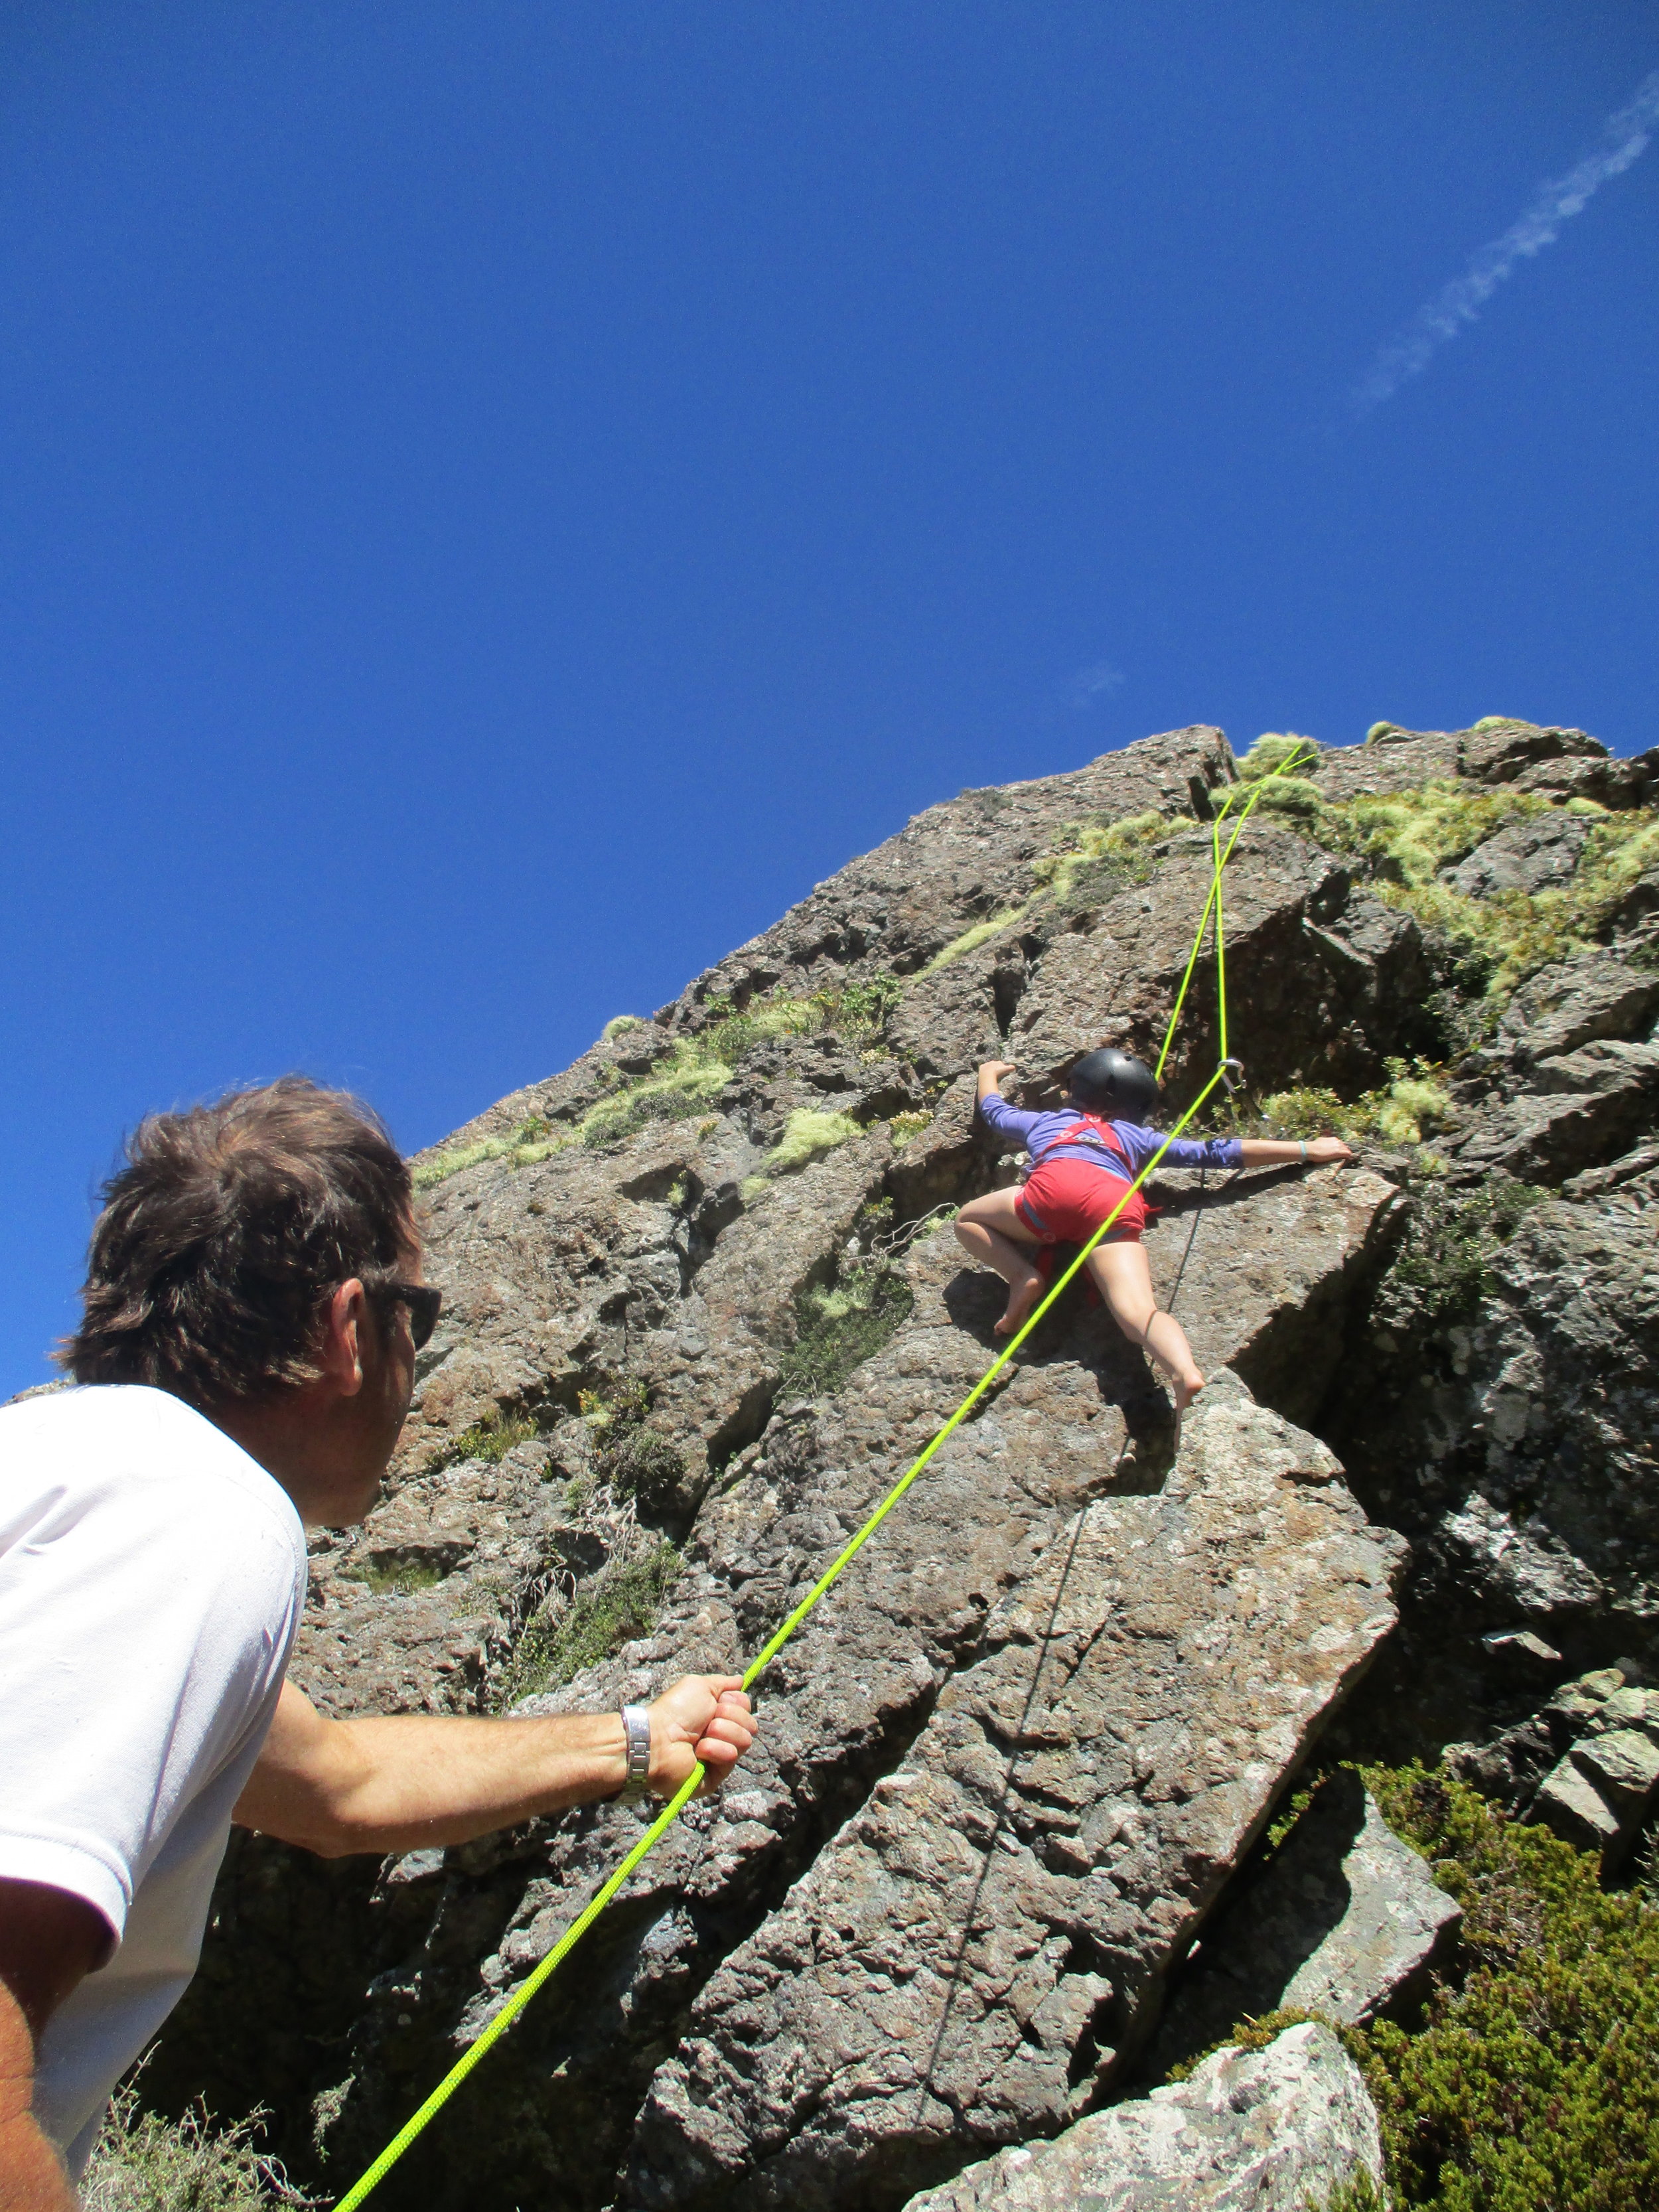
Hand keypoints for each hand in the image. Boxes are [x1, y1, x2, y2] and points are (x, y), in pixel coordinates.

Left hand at [647, 1676, 757, 1797]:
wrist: (658, 1738)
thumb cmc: (675, 1711)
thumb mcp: (700, 1686)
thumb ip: (723, 1683)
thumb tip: (741, 1680)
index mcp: (718, 1716)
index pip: (746, 1709)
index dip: (736, 1703)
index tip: (719, 1701)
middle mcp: (721, 1736)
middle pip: (750, 1724)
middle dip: (730, 1717)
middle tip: (708, 1720)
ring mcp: (719, 1757)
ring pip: (744, 1740)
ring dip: (721, 1732)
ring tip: (700, 1737)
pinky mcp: (716, 1776)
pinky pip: (731, 1757)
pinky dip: (715, 1749)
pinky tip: (699, 1751)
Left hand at [979, 1060, 1015, 1083]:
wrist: (988, 1074)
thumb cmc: (998, 1073)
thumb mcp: (1006, 1070)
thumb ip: (1011, 1068)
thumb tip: (1014, 1067)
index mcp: (999, 1062)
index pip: (1001, 1065)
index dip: (1002, 1069)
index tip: (1001, 1073)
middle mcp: (992, 1062)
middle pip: (995, 1065)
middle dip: (996, 1068)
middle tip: (996, 1074)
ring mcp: (986, 1064)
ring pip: (989, 1067)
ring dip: (990, 1070)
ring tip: (991, 1076)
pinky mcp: (981, 1067)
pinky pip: (983, 1069)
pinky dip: (984, 1071)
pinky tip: (985, 1075)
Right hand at [1305, 1136, 1353, 1163]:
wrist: (1311, 1149)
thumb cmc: (1313, 1146)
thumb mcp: (1320, 1141)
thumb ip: (1325, 1142)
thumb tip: (1323, 1145)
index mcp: (1333, 1139)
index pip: (1341, 1144)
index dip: (1340, 1149)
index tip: (1338, 1154)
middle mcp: (1337, 1141)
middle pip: (1345, 1147)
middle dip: (1344, 1152)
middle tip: (1342, 1157)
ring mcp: (1338, 1146)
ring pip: (1347, 1150)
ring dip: (1346, 1155)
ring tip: (1344, 1159)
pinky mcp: (1339, 1152)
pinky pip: (1348, 1154)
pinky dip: (1348, 1157)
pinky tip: (1346, 1160)